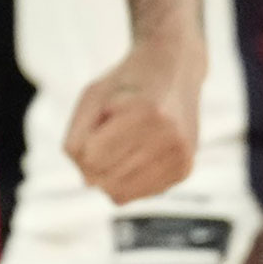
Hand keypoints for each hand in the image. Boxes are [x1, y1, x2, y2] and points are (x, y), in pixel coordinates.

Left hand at [64, 38, 202, 204]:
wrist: (175, 69)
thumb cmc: (126, 83)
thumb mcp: (93, 95)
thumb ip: (77, 137)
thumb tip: (88, 182)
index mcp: (145, 111)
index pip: (90, 157)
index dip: (83, 142)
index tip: (99, 120)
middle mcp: (169, 135)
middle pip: (103, 178)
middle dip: (93, 161)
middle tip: (107, 133)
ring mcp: (181, 154)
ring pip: (119, 193)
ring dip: (109, 174)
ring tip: (122, 144)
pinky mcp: (185, 169)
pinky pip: (139, 195)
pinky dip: (129, 180)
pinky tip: (137, 155)